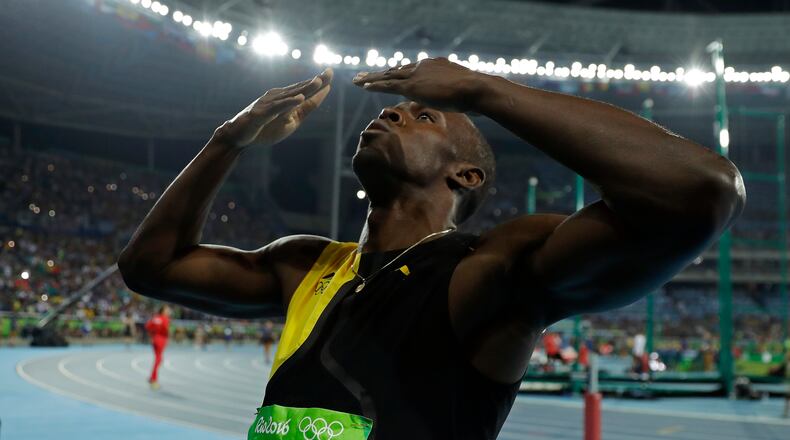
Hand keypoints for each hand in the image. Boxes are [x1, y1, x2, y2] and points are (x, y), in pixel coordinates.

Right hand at [214, 69, 332, 149]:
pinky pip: (276, 108)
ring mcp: (268, 104)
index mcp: (285, 98)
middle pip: (299, 88)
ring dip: (304, 88)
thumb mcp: (290, 120)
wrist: (238, 136)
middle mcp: (277, 97)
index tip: (331, 72)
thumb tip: (322, 94)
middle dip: (315, 81)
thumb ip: (305, 109)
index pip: (304, 89)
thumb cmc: (264, 128)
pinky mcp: (261, 113)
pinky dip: (288, 103)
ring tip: (318, 81)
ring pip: (290, 95)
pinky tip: (299, 99)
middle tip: (329, 71)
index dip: (319, 82)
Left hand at [351, 58, 484, 111]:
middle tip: (364, 75)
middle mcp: (423, 66)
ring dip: (371, 78)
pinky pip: (388, 84)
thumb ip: (449, 99)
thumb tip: (448, 108)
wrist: (476, 89)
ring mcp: (417, 74)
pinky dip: (374, 85)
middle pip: (396, 70)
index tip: (389, 75)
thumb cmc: (474, 95)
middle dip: (380, 73)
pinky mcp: (413, 85)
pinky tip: (362, 86)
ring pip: (388, 76)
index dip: (399, 74)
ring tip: (356, 80)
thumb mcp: (459, 97)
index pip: (412, 70)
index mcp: (435, 66)